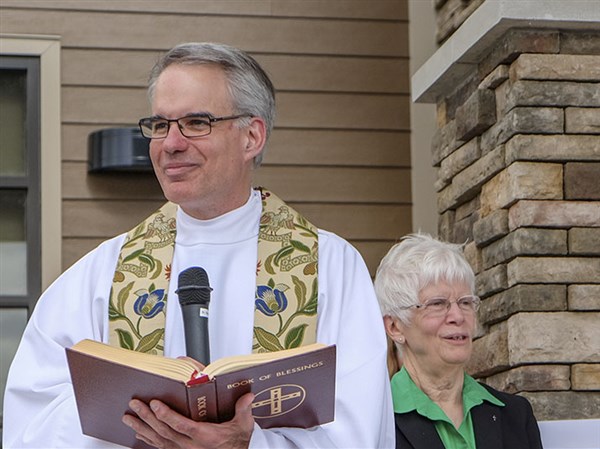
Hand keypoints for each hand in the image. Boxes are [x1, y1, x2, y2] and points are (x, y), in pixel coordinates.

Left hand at [123, 392, 254, 448]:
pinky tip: (138, 432)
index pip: (181, 426)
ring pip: (158, 439)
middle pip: (164, 431)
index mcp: (205, 437)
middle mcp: (191, 446)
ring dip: (142, 427)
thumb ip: (243, 409)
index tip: (155, 404)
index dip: (167, 415)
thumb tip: (248, 395)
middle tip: (134, 404)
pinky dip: (148, 439)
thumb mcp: (244, 425)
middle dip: (147, 417)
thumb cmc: (238, 442)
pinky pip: (161, 446)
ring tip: (128, 418)